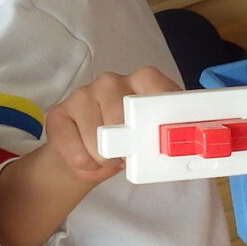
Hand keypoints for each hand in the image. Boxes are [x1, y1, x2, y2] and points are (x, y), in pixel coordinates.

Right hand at [42, 67, 180, 183]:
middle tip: (128, 154)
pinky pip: (75, 150)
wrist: (87, 155)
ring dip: (105, 159)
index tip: (162, 139)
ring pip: (98, 139)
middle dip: (127, 146)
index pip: (157, 89)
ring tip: (107, 156)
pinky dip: (84, 164)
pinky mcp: (59, 113)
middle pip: (123, 119)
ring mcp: (84, 93)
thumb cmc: (129, 143)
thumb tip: (187, 145)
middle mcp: (113, 81)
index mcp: (144, 80)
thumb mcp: (155, 136)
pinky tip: (87, 158)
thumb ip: (170, 133)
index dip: (160, 117)